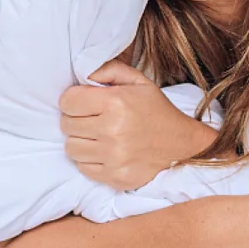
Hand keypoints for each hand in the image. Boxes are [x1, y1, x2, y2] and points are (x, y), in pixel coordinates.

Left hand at [59, 59, 216, 190]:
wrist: (182, 144)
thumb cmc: (156, 110)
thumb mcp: (138, 81)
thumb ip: (109, 70)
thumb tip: (84, 74)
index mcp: (115, 103)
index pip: (68, 101)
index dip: (72, 100)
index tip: (82, 102)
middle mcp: (112, 131)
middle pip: (67, 125)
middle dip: (75, 119)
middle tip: (92, 118)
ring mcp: (114, 157)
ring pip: (71, 148)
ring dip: (80, 140)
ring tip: (97, 136)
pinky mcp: (115, 177)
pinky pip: (83, 168)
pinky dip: (89, 159)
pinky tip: (104, 151)